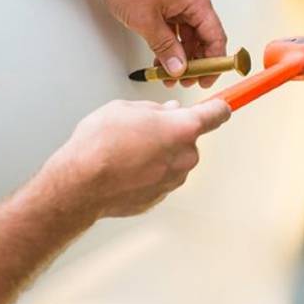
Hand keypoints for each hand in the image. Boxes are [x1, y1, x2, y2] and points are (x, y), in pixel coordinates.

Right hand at [40, 99, 230, 218]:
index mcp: (182, 129)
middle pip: (188, 140)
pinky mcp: (159, 197)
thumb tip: (166, 112)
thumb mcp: (125, 109)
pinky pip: (159, 178)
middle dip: (171, 133)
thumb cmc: (100, 144)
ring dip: (158, 154)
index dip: (218, 108)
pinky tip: (124, 169)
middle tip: (143, 129)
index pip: (216, 115)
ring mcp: (173, 180)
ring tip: (126, 151)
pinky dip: (147, 173)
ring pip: (173, 160)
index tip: (221, 106)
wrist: (81, 183)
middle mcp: (185, 156)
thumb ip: (154, 110)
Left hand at [96, 0, 227, 87]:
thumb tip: (178, 66)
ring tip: (169, 73)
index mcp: (196, 0)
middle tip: (184, 80)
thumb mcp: (146, 21)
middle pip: (203, 37)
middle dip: (194, 62)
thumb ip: (165, 47)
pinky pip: (174, 26)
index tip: (206, 79)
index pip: (215, 37)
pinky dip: (170, 43)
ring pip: (187, 34)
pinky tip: (161, 57)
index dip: (213, 62)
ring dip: (179, 55)